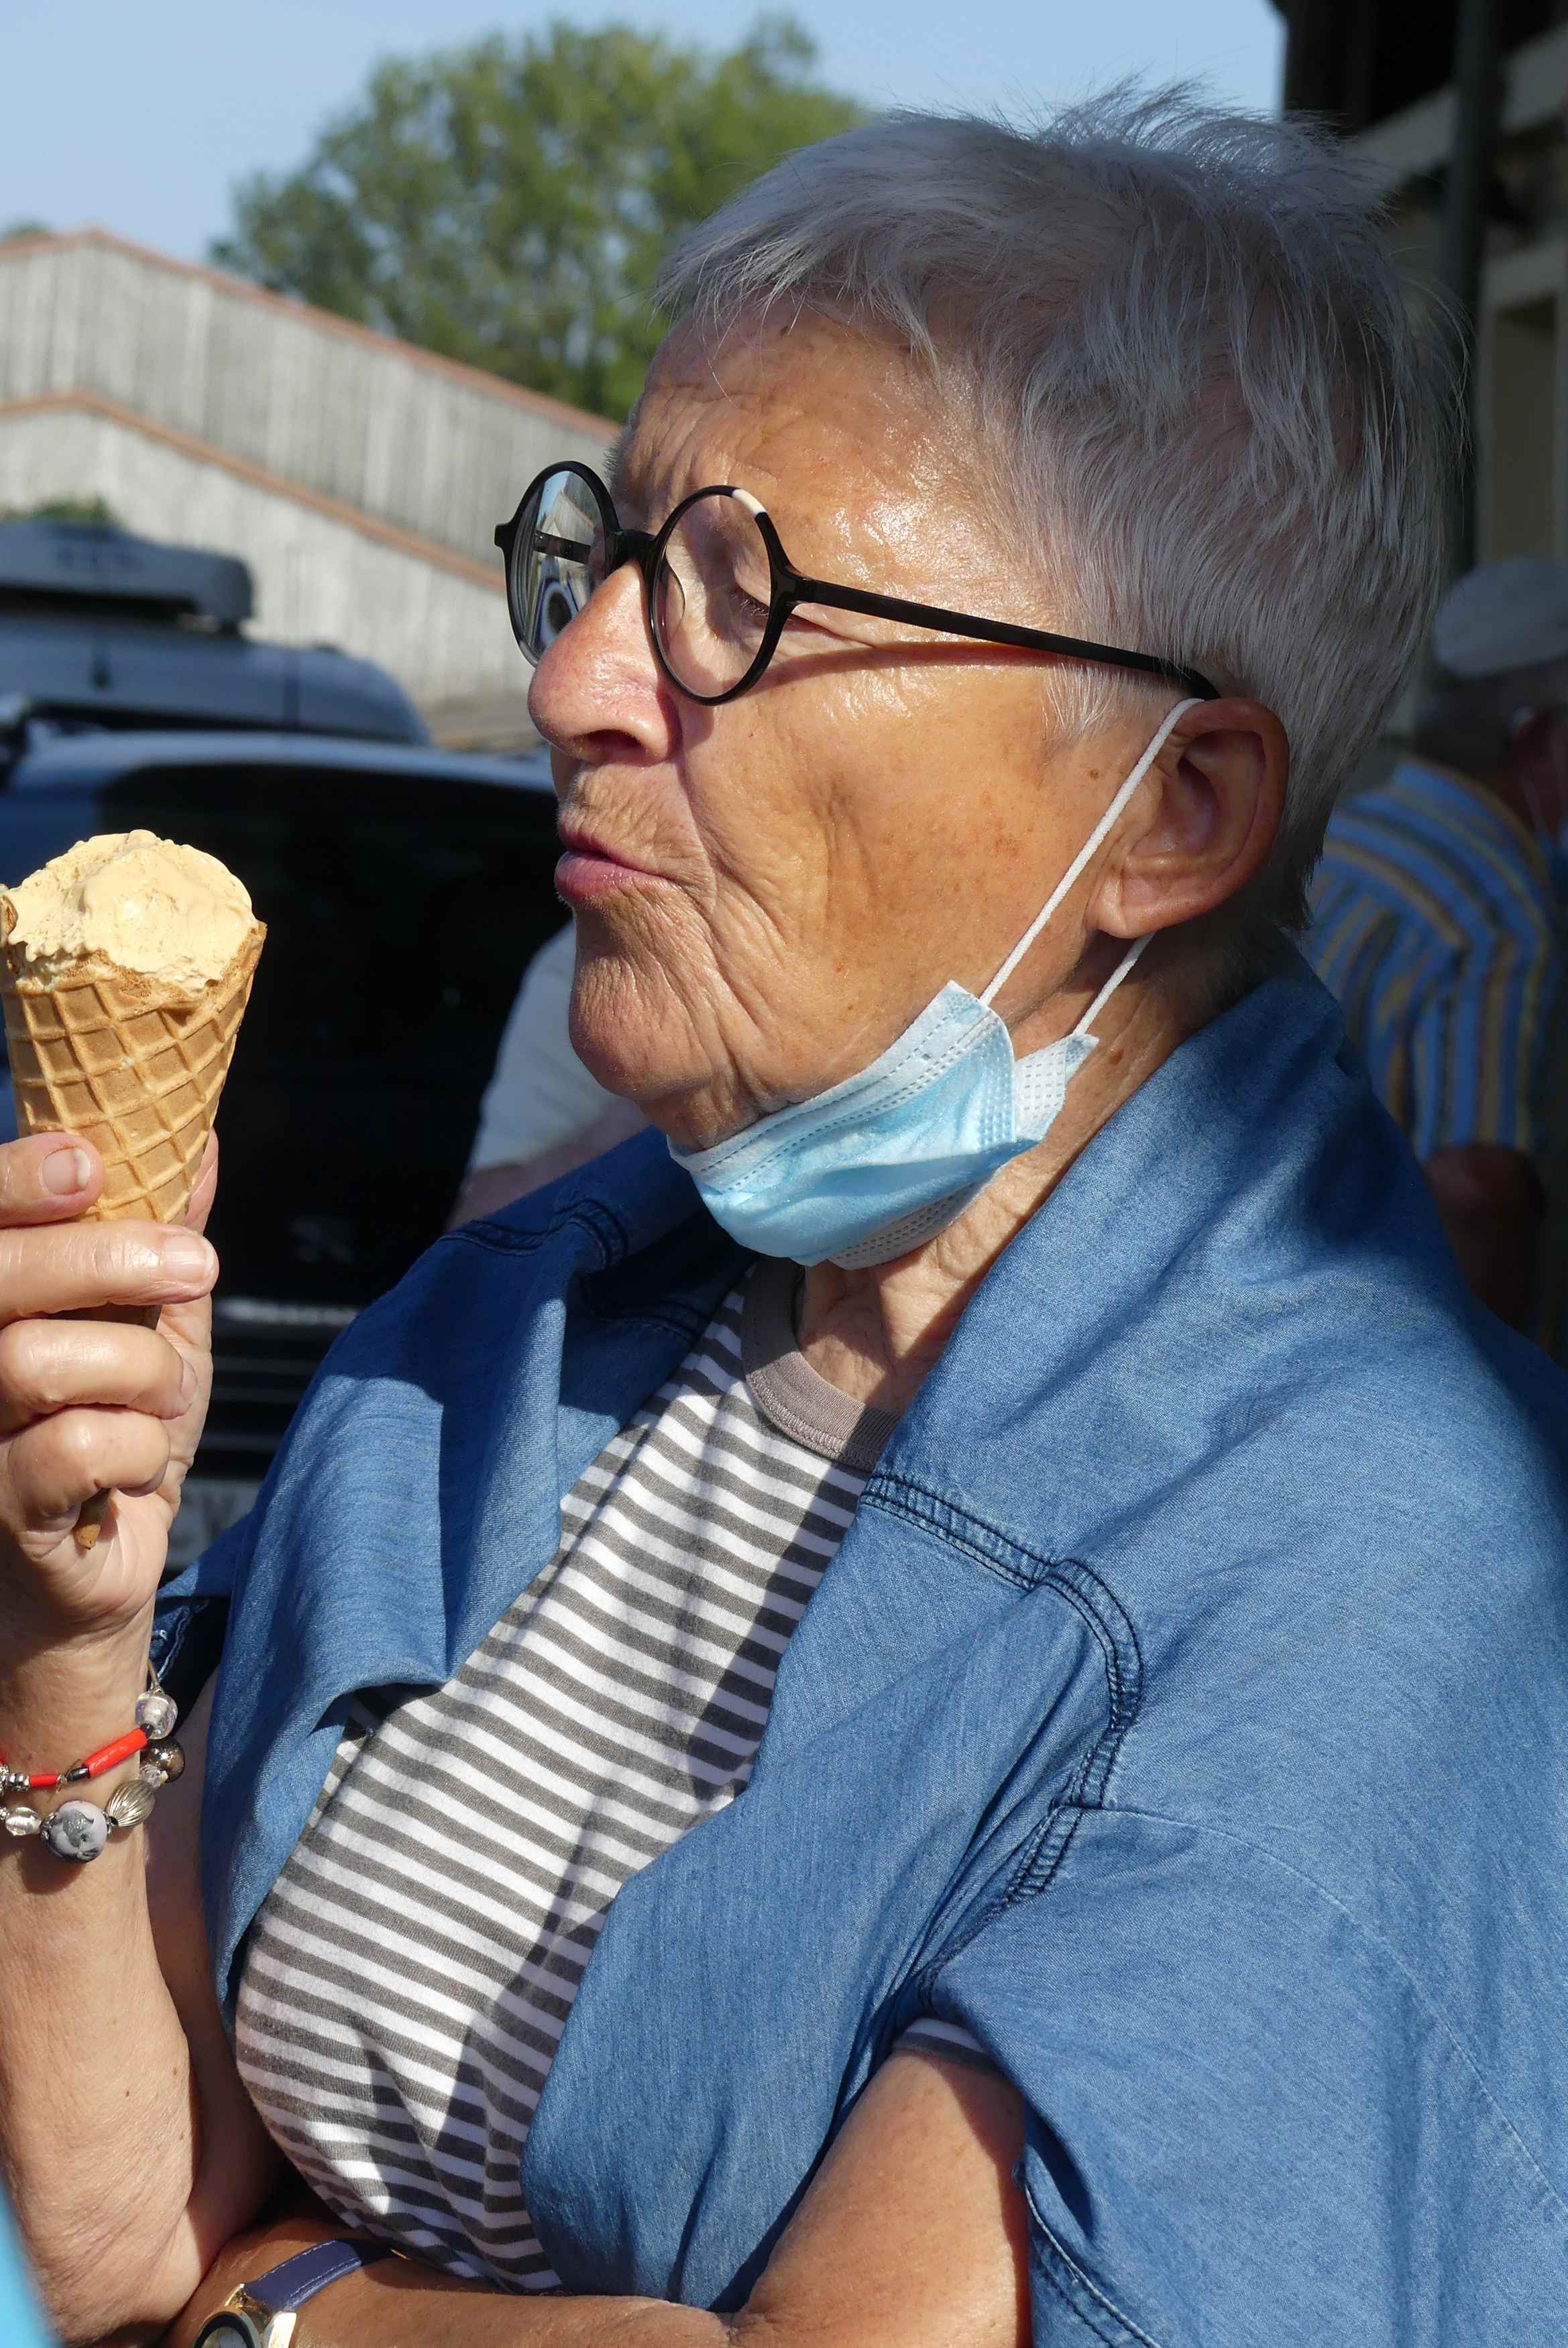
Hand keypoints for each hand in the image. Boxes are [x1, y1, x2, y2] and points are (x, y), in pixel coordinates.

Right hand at [0, 1128, 218, 1648]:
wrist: (95, 1583)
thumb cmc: (113, 1444)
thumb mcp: (154, 1332)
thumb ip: (164, 1244)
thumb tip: (203, 1145)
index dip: (14, 1180)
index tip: (89, 1164)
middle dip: (107, 1257)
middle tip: (197, 1265)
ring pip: (36, 1360)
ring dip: (137, 1369)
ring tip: (165, 1394)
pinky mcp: (1, 1510)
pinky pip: (73, 1449)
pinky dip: (136, 1447)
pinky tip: (138, 1466)